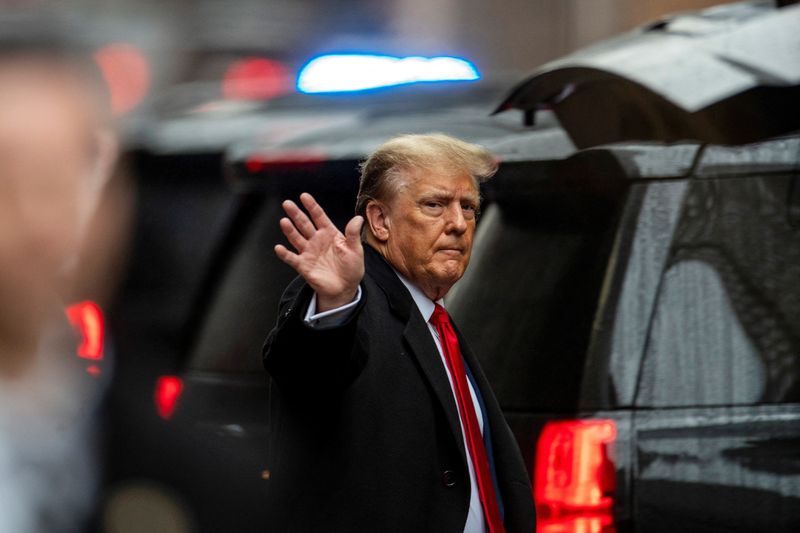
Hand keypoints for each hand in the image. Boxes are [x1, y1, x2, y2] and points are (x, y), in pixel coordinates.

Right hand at [275, 193, 364, 311]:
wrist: (345, 288)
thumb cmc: (351, 268)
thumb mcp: (355, 250)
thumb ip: (353, 234)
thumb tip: (358, 218)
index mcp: (329, 233)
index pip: (318, 216)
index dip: (311, 206)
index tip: (304, 196)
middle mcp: (316, 240)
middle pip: (304, 224)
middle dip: (296, 214)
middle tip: (287, 203)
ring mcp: (308, 252)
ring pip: (296, 238)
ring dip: (289, 230)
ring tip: (284, 221)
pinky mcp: (303, 266)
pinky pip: (292, 258)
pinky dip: (284, 254)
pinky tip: (278, 248)